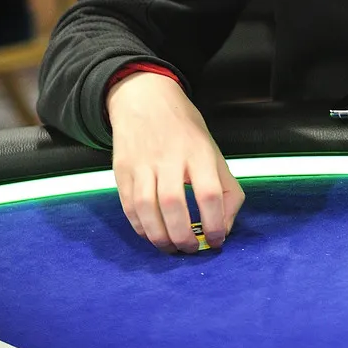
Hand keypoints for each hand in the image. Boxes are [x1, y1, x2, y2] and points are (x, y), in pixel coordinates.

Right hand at [107, 72, 244, 253]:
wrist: (144, 98)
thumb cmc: (184, 128)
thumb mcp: (212, 149)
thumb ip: (225, 187)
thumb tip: (224, 227)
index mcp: (197, 150)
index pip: (208, 192)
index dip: (215, 223)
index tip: (217, 240)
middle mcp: (169, 156)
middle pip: (174, 204)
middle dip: (183, 235)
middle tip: (191, 249)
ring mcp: (142, 164)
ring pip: (147, 208)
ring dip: (160, 237)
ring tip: (172, 247)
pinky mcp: (123, 171)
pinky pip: (129, 207)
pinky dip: (141, 228)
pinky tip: (153, 234)